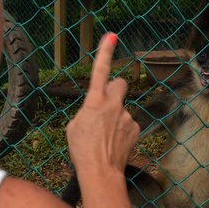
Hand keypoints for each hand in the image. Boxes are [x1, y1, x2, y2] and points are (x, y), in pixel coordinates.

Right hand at [66, 34, 138, 180]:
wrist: (100, 171)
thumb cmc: (81, 150)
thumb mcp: (73, 127)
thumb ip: (86, 111)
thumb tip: (95, 109)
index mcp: (94, 102)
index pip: (100, 71)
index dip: (105, 52)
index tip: (111, 36)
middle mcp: (113, 105)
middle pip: (120, 84)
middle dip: (115, 88)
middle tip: (106, 102)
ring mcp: (126, 116)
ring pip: (122, 109)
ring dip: (115, 117)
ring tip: (105, 137)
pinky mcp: (135, 128)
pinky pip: (128, 123)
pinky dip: (122, 131)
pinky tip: (114, 143)